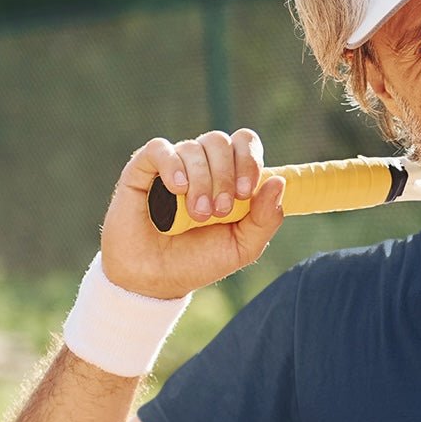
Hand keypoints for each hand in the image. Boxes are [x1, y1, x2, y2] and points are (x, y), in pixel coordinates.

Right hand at [100, 128, 285, 298]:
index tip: (247, 192)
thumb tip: (279, 182)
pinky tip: (178, 188)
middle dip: (226, 175)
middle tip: (221, 210)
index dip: (249, 159)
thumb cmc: (200, 261)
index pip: (245, 142)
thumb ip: (265, 218)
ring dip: (202, 180)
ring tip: (198, 214)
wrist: (157, 280)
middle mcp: (201, 165)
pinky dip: (172, 164)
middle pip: (220, 141)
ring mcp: (172, 166)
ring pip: (193, 147)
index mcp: (229, 176)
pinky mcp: (141, 171)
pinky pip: (159, 149)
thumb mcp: (242, 246)